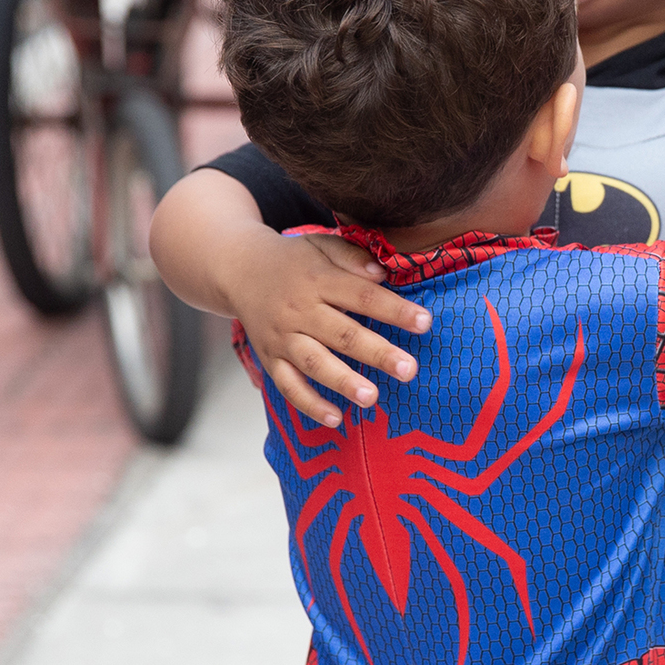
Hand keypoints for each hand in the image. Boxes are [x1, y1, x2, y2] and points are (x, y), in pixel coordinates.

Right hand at [228, 230, 431, 426]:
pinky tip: (335, 419)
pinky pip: (288, 386)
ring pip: (315, 363)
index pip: (361, 296)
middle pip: (342, 334)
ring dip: (344, 382)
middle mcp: (299, 310)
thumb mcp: (322, 245)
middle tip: (408, 369)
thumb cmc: (295, 260)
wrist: (239, 270)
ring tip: (372, 397)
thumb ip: (352, 257)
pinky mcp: (270, 359)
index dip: (394, 310)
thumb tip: (383, 273)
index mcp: (318, 279)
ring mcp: (282, 338)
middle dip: (377, 353)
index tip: (425, 322)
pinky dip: (309, 405)